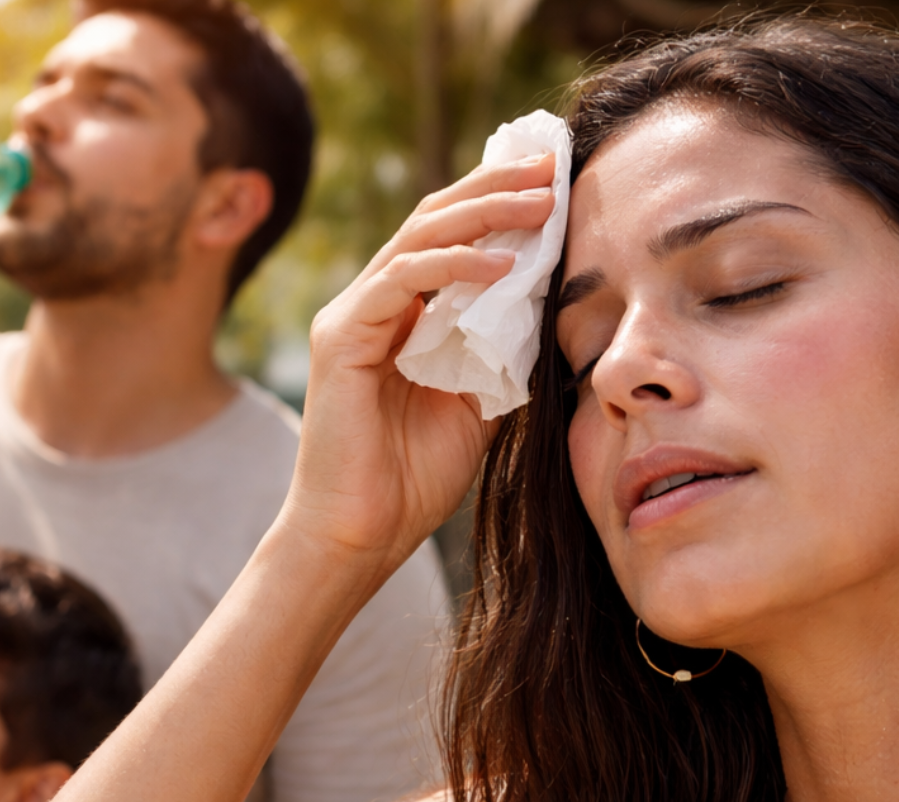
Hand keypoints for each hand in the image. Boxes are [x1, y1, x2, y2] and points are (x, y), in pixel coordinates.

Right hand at [286, 154, 557, 573]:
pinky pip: (400, 281)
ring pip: (418, 237)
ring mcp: (353, 316)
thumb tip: (551, 305)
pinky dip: (452, 267)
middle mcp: (374, 304)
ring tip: (540, 204)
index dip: (499, 206)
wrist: (361, 535)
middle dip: (496, 190)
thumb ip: (503, 352)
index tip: (556, 185)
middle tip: (550, 168)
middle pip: (435, 220)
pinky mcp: (341, 337)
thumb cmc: (413, 479)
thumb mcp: (480, 403)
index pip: (452, 239)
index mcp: (405, 316)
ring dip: (484, 215)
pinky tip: (500, 266)